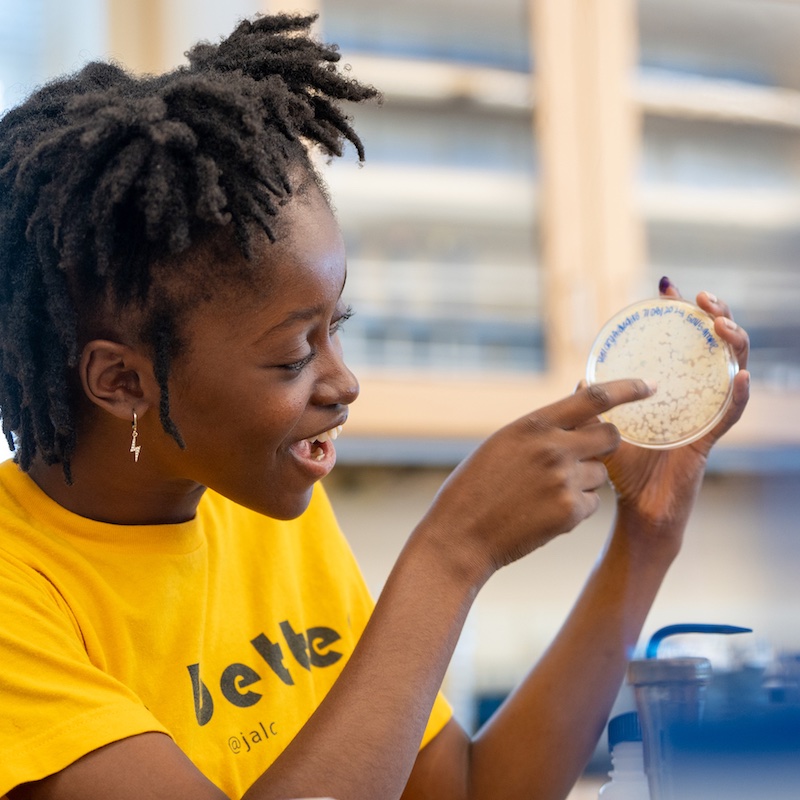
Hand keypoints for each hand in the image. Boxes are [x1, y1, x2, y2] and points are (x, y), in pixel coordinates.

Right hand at [418, 379, 654, 582]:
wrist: (461, 534)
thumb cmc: (476, 486)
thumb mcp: (504, 443)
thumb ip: (542, 428)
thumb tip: (580, 408)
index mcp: (534, 424)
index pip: (594, 397)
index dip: (628, 388)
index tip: (650, 385)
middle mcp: (553, 448)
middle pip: (610, 437)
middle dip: (607, 444)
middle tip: (589, 455)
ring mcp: (564, 480)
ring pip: (601, 474)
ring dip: (584, 481)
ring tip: (545, 494)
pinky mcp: (570, 512)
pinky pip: (593, 504)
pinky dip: (577, 509)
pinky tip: (545, 513)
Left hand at [603, 281, 750, 544]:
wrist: (636, 514)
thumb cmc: (623, 473)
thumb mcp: (604, 430)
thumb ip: (596, 405)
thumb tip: (581, 379)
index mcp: (670, 390)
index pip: (680, 342)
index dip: (678, 313)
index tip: (668, 287)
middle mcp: (692, 398)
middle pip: (713, 348)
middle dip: (714, 316)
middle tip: (702, 298)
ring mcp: (703, 418)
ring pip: (731, 371)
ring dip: (731, 344)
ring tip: (721, 324)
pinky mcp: (707, 442)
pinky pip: (728, 415)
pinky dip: (737, 395)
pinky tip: (739, 376)